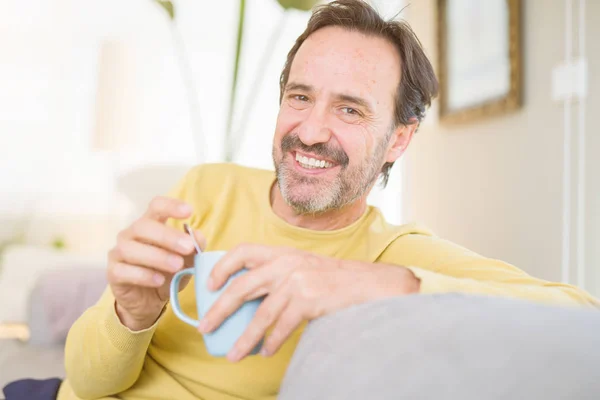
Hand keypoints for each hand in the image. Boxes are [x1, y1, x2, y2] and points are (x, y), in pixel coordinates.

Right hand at [107, 196, 205, 330]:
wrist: (149, 302)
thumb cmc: (167, 273)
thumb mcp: (186, 261)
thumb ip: (193, 248)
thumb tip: (198, 236)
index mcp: (150, 225)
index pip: (156, 206)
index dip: (171, 206)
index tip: (189, 211)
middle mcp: (131, 234)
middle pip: (143, 226)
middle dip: (167, 236)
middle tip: (188, 247)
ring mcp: (119, 252)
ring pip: (132, 248)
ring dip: (157, 256)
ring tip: (177, 266)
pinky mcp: (113, 273)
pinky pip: (123, 270)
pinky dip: (143, 275)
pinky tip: (159, 280)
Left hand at [198, 244, 418, 361]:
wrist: (369, 284)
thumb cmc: (333, 280)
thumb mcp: (302, 268)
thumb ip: (277, 276)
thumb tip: (246, 302)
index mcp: (282, 253)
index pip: (243, 251)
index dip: (222, 266)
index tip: (210, 284)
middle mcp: (286, 263)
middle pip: (242, 287)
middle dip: (220, 309)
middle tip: (206, 327)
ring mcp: (297, 281)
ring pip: (260, 314)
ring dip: (244, 338)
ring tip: (232, 354)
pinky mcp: (309, 300)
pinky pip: (282, 326)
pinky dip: (270, 342)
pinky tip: (264, 352)